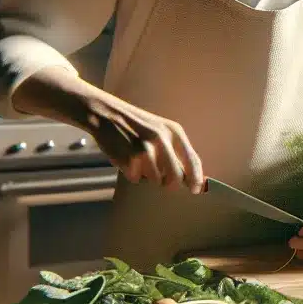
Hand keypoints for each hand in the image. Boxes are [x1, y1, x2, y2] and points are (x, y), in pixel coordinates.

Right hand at [12, 67, 204, 191]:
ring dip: (146, 176)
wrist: (106, 113)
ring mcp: (147, 149)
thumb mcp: (160, 131)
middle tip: (163, 183)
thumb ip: (174, 151)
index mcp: (175, 132)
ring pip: (155, 179)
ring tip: (137, 160)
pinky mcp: (131, 157)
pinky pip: (136, 178)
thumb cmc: (135, 126)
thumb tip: (188, 178)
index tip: (196, 190)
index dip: (197, 178)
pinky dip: (131, 173)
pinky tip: (125, 158)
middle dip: (170, 184)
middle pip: (176, 177)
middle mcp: (163, 140)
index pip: (193, 160)